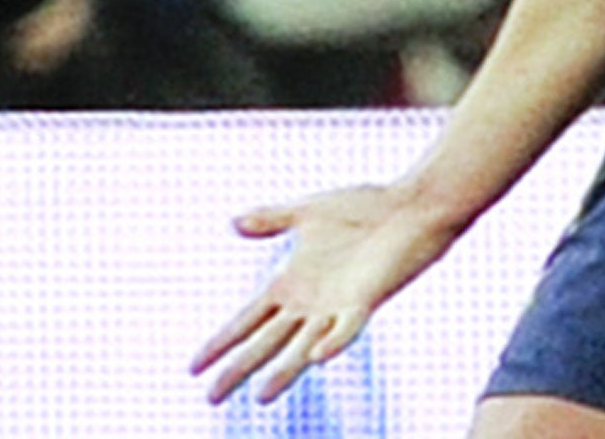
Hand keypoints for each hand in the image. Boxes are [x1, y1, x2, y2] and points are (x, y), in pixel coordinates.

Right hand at [192, 183, 459, 403]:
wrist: (411, 205)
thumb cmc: (366, 208)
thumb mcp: (309, 212)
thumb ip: (272, 219)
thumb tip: (234, 223)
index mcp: (292, 283)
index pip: (247, 320)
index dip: (222, 341)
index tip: (193, 367)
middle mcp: (310, 303)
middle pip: (266, 342)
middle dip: (239, 368)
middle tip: (210, 398)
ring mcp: (337, 306)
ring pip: (303, 346)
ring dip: (284, 371)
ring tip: (260, 396)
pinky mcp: (366, 301)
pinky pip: (347, 329)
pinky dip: (334, 342)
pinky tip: (318, 357)